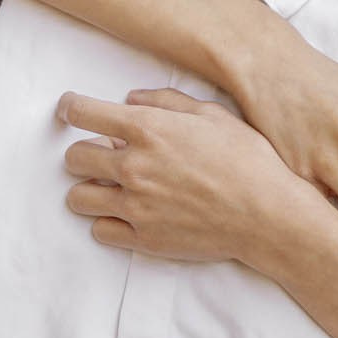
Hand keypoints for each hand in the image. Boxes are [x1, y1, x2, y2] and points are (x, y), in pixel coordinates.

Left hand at [59, 89, 319, 270]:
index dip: (70, 109)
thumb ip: (166, 102)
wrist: (267, 215)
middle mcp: (134, 166)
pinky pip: (100, 231)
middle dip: (83, 153)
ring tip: (108, 188)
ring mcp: (135, 206)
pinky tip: (125, 214)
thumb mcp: (213, 115)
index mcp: (149, 129)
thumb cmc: (247, 160)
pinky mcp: (143, 238)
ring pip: (77, 197)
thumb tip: (131, 99)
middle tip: (103, 155)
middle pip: (74, 158)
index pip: (83, 113)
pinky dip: (107, 222)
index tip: (70, 110)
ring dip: (88, 189)